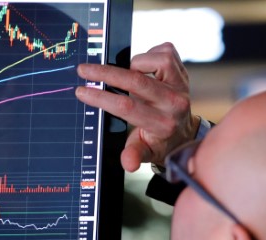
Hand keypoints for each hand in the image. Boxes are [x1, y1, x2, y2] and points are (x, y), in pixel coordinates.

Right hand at [75, 42, 199, 171]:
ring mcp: (181, 85)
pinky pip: (166, 51)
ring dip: (135, 63)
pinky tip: (142, 67)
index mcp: (161, 124)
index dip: (102, 98)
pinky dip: (151, 55)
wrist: (183, 132)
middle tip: (84, 69)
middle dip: (105, 73)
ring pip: (157, 60)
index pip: (127, 107)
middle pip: (137, 81)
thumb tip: (128, 163)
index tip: (82, 91)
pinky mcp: (183, 72)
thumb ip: (134, 155)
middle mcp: (173, 103)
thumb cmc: (158, 141)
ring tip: (126, 75)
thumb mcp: (145, 153)